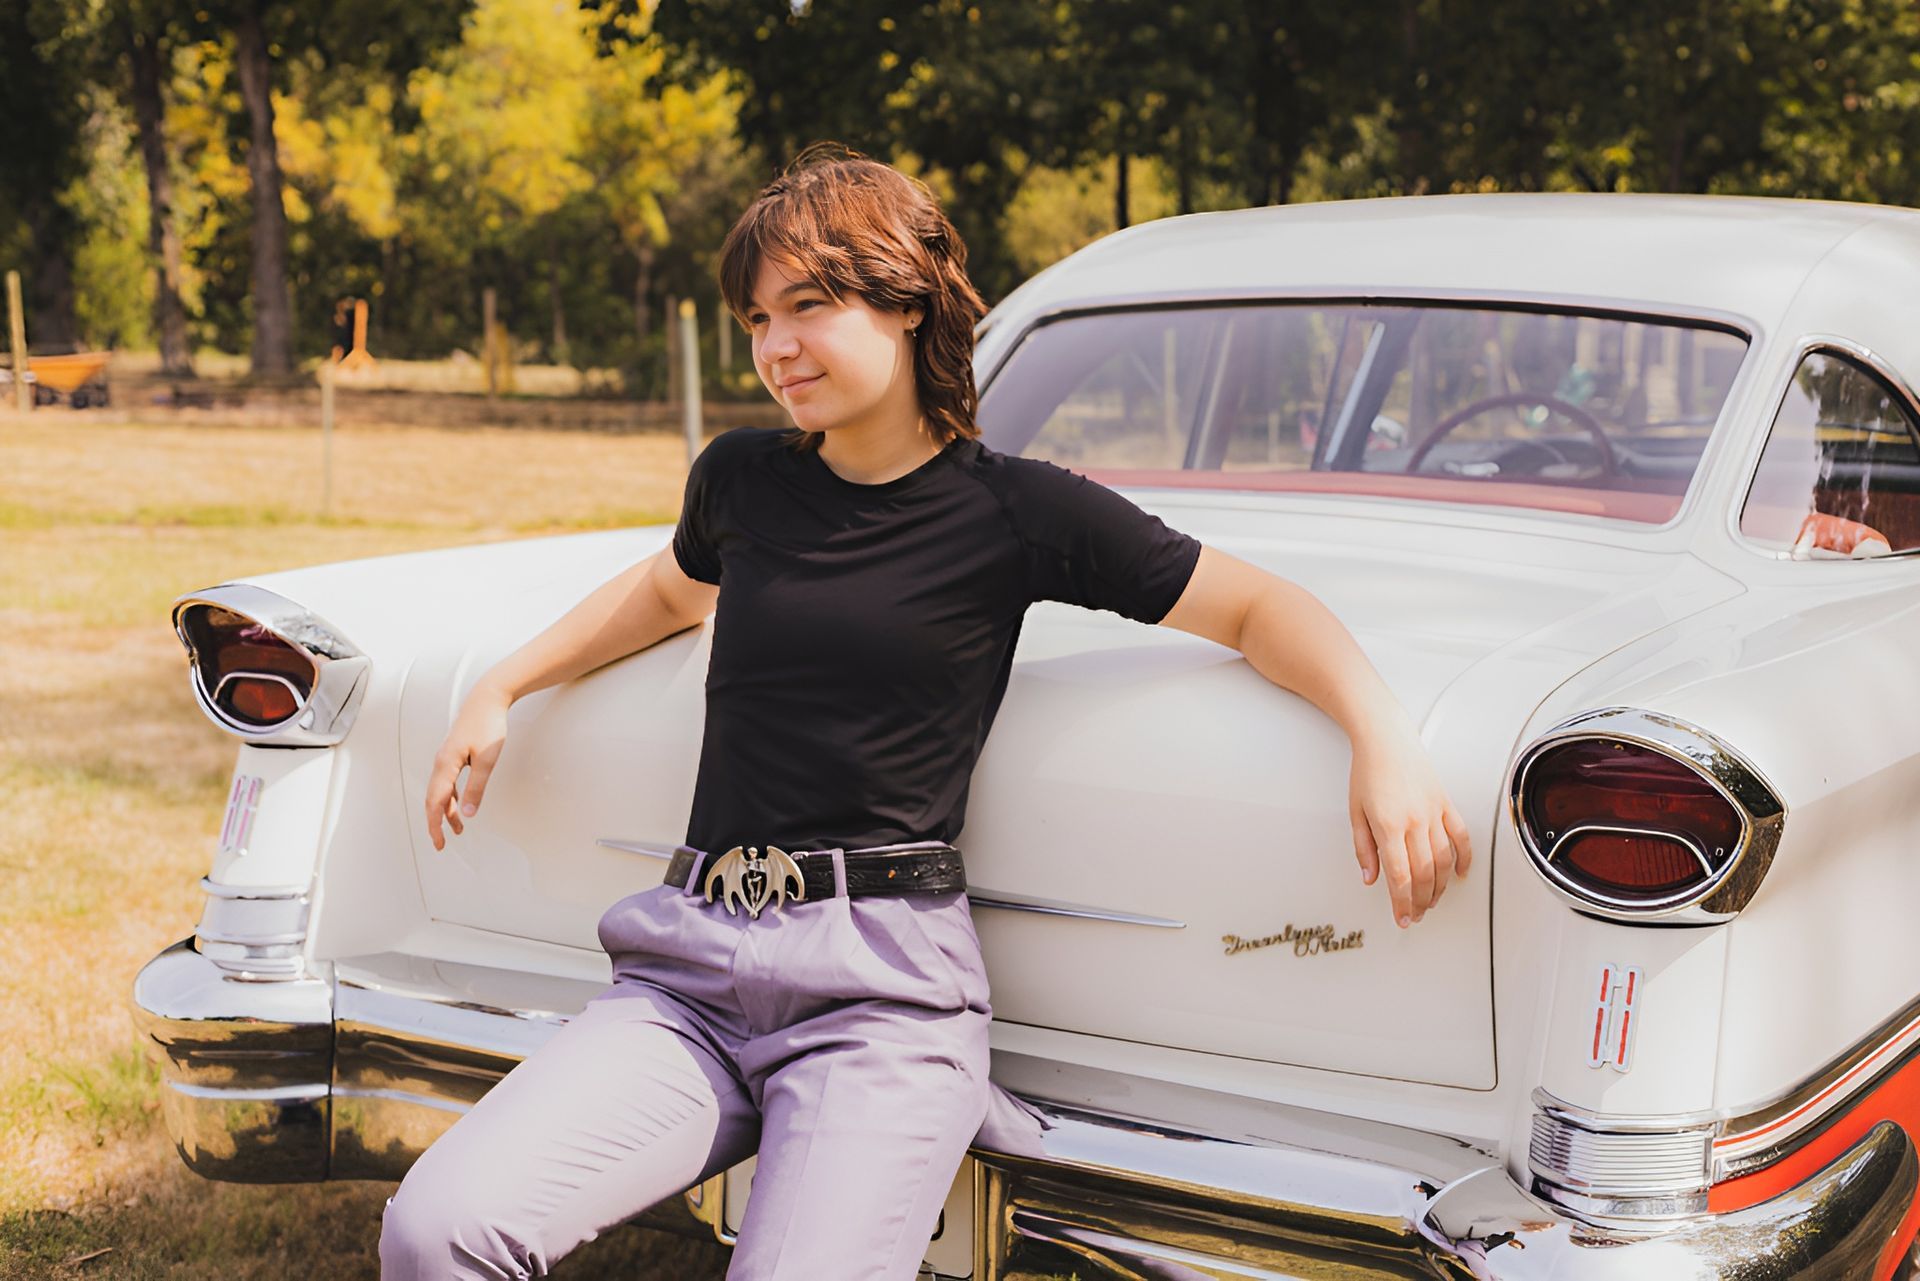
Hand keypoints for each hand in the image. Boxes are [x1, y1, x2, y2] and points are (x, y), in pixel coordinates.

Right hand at [424, 680, 511, 851]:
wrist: (487, 699)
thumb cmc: (488, 726)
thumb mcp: (486, 760)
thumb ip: (476, 787)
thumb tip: (468, 813)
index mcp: (445, 765)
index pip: (435, 802)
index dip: (435, 825)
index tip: (439, 843)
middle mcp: (440, 763)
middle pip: (432, 799)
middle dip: (436, 823)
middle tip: (441, 844)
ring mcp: (445, 759)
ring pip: (440, 792)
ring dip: (447, 811)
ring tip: (458, 830)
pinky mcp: (453, 755)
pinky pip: (447, 782)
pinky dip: (451, 797)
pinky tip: (460, 806)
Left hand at [1347, 723, 1472, 928]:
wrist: (1386, 739)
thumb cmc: (1367, 772)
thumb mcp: (1355, 812)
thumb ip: (1363, 848)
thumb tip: (1370, 878)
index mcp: (1389, 825)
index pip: (1400, 876)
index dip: (1402, 903)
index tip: (1401, 918)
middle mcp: (1415, 821)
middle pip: (1425, 874)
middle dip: (1420, 902)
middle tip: (1415, 916)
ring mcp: (1434, 812)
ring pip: (1444, 860)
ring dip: (1440, 887)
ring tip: (1431, 901)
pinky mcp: (1446, 804)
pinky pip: (1461, 836)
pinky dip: (1464, 859)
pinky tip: (1459, 875)